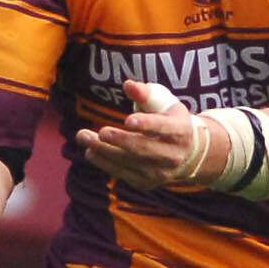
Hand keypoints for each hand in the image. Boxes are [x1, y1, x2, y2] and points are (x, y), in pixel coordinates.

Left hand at [76, 81, 224, 188]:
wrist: (185, 154)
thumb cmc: (169, 120)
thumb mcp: (162, 103)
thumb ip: (144, 93)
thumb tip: (127, 85)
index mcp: (181, 131)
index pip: (164, 128)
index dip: (146, 125)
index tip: (128, 121)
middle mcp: (173, 155)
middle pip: (144, 148)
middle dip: (120, 140)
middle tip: (100, 132)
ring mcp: (160, 173)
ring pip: (130, 162)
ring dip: (104, 151)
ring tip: (83, 137)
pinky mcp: (146, 183)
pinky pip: (123, 173)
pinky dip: (104, 163)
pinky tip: (90, 152)